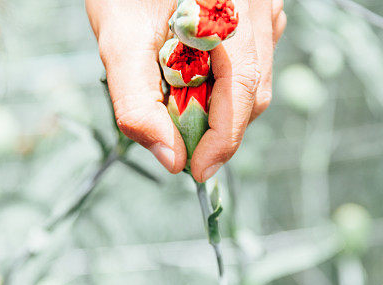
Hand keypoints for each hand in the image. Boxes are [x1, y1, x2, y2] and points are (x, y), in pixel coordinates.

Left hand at [85, 0, 286, 180]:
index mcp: (228, 8)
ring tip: (178, 93)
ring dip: (220, 101)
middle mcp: (257, 2)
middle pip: (254, 88)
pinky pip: (255, 56)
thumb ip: (138, 103)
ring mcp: (263, 3)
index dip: (224, 140)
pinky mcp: (258, 8)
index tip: (196, 170)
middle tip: (178, 140)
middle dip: (218, 124)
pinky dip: (226, 79)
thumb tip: (169, 159)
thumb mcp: (119, 41)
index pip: (243, 89)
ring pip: (256, 76)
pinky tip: (196, 70)